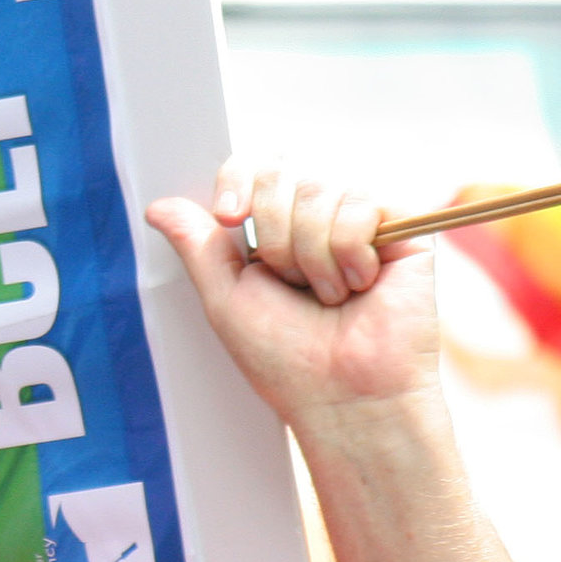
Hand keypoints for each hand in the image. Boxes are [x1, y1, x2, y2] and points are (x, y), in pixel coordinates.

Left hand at [144, 157, 441, 428]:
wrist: (343, 394)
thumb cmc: (286, 360)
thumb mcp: (226, 300)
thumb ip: (198, 247)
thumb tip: (158, 207)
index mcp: (275, 230)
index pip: (253, 167)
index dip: (238, 180)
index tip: (229, 218)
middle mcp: (317, 217)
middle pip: (282, 173)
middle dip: (273, 236)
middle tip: (291, 285)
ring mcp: (361, 219)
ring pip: (319, 190)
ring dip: (310, 256)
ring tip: (330, 296)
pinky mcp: (402, 226)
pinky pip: (360, 204)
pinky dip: (347, 254)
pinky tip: (361, 286)